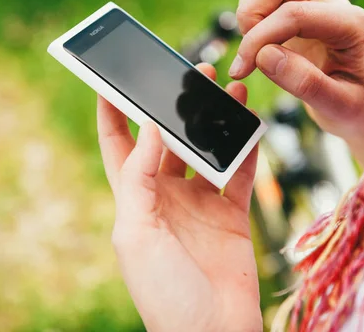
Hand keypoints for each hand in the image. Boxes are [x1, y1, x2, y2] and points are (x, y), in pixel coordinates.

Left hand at [98, 64, 261, 331]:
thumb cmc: (163, 292)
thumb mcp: (137, 232)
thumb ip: (140, 177)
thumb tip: (146, 125)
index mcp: (135, 200)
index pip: (118, 145)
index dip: (113, 111)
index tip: (113, 77)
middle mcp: (166, 197)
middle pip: (168, 139)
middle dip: (176, 105)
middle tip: (192, 71)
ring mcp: (200, 204)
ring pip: (206, 149)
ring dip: (215, 119)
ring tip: (228, 88)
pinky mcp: (231, 214)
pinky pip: (240, 172)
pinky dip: (246, 146)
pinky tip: (251, 121)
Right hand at [230, 0, 363, 166]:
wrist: (359, 108)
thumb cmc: (353, 108)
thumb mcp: (338, 106)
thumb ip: (305, 83)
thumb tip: (264, 55)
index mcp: (350, 24)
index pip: (295, 13)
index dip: (260, 37)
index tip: (242, 69)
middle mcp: (333, 3)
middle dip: (252, 12)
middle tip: (251, 53)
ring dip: (249, 11)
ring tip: (256, 50)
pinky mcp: (297, 3)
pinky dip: (250, 11)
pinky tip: (258, 43)